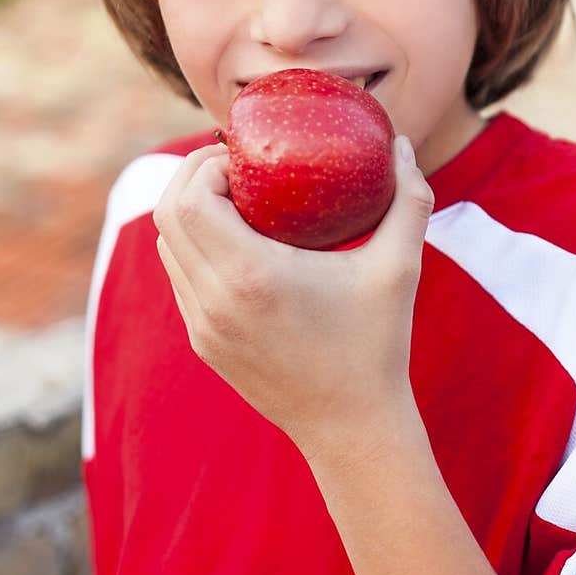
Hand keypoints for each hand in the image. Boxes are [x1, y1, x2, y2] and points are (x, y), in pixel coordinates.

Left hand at [153, 134, 435, 461]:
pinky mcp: (204, 343)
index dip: (206, 166)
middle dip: (193, 178)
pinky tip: (236, 239)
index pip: (191, 201)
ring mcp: (203, 327)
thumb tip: (404, 144)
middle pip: (167, 216)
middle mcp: (215, 302)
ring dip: (190, 212)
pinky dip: (195, 246)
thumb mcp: (400, 267)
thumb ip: (409, 199)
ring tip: (236, 196)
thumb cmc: (377, 345)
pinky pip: (180, 278)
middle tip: (237, 166)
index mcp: (252, 277)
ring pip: (166, 248)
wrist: (353, 430)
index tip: (249, 158)